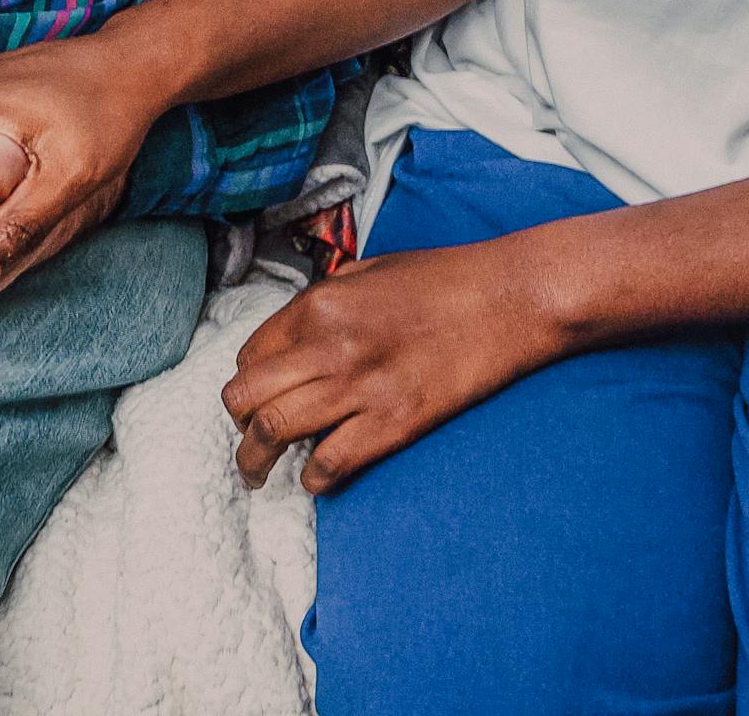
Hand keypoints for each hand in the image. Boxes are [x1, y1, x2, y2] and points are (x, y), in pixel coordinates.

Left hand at [221, 239, 565, 494]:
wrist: (512, 298)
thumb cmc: (447, 279)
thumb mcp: (372, 269)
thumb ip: (328, 298)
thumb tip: (296, 332)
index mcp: (320, 303)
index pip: (250, 354)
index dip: (247, 380)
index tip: (255, 396)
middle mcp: (329, 345)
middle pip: (247, 396)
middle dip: (237, 424)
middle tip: (245, 440)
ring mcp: (361, 386)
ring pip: (275, 432)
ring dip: (255, 460)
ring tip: (256, 473)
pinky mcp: (395, 422)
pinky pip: (330, 463)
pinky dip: (314, 479)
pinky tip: (316, 479)